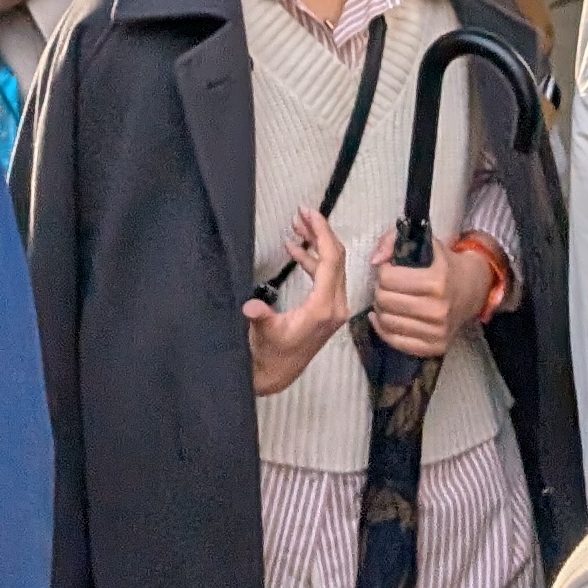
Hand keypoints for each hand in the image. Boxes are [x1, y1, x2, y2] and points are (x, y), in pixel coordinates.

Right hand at [243, 207, 351, 396]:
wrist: (275, 375)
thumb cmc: (269, 355)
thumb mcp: (263, 334)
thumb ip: (261, 318)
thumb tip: (251, 306)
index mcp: (324, 308)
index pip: (331, 260)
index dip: (321, 232)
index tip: (307, 212)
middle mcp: (335, 306)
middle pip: (335, 258)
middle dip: (320, 232)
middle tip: (301, 212)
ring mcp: (333, 308)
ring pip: (331, 265)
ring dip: (315, 243)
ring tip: (296, 224)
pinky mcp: (327, 309)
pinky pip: (325, 276)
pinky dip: (312, 259)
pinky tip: (295, 248)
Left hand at [366, 230, 497, 361]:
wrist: (473, 289)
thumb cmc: (445, 264)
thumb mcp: (425, 242)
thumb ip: (393, 240)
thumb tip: (374, 262)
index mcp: (437, 281)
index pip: (388, 279)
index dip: (383, 271)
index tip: (390, 269)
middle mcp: (438, 309)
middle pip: (385, 300)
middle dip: (379, 289)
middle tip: (387, 286)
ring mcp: (438, 331)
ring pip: (387, 322)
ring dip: (381, 309)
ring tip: (389, 300)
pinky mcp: (436, 347)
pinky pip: (396, 342)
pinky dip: (383, 330)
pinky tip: (382, 318)